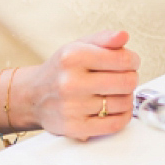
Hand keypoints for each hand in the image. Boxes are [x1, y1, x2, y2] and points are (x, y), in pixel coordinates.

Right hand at [21, 30, 139, 140]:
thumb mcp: (80, 45)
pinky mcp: (74, 128)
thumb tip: (123, 36)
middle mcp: (71, 82)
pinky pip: (114, 125)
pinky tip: (116, 109)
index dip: (133, 61)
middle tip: (123, 78)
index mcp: (73, 57)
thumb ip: (105, 38)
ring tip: (115, 93)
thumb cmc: (61, 70)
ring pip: (123, 103)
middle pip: (126, 82)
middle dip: (131, 79)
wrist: (32, 96)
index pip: (123, 59)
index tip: (130, 62)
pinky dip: (122, 117)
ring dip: (126, 98)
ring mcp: (72, 107)